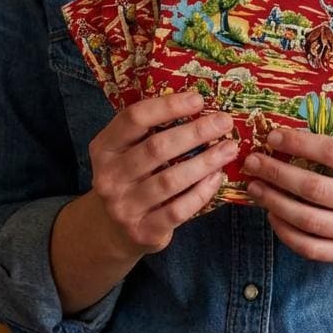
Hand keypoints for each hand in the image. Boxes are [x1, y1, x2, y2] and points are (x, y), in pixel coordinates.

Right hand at [89, 92, 236, 256]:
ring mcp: (124, 207)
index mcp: (104, 147)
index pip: (134, 118)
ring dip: (205, 162)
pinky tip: (216, 177)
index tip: (198, 100)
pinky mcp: (143, 232)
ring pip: (170, 180)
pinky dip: (201, 192)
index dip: (168, 106)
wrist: (112, 230)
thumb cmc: (130, 176)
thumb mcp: (126, 150)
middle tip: (224, 122)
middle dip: (195, 132)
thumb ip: (149, 129)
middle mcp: (109, 177)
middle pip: (156, 148)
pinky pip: (178, 210)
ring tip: (229, 148)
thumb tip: (197, 103)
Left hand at [240, 127, 332, 262]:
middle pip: (315, 189)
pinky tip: (272, 214)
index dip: (299, 143)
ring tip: (255, 187)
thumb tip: (286, 134)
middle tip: (253, 162)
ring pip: (308, 221)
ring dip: (275, 202)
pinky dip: (285, 232)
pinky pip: (311, 248)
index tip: (272, 136)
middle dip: (277, 174)